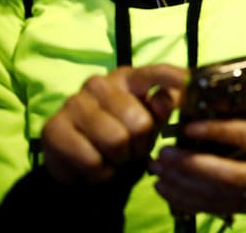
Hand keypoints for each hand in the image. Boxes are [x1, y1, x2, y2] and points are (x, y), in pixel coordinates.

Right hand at [41, 64, 186, 184]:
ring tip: (115, 157)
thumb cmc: (123, 134)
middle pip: (139, 122)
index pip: (155, 73)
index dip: (175, 78)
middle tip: (133, 150)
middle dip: (141, 144)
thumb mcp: (150, 121)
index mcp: (127, 77)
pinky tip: (97, 166)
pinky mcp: (54, 129)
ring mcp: (73, 103)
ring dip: (120, 159)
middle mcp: (99, 84)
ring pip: (115, 141)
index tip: (191, 82)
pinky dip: (100, 172)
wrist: (83, 161)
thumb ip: (163, 107)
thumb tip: (175, 95)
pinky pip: (91, 160)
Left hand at [150, 84, 245, 219]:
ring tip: (157, 168)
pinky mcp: (245, 211)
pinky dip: (184, 200)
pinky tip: (164, 188)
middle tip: (163, 153)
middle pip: (228, 174)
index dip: (220, 132)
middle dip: (193, 165)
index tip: (190, 125)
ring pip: (215, 195)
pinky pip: (211, 208)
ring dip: (182, 184)